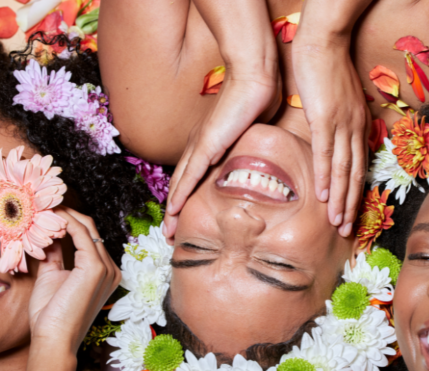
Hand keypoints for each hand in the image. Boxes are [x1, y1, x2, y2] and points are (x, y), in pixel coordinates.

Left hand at [27, 207, 121, 352]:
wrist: (54, 340)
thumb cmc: (51, 316)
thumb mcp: (52, 277)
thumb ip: (54, 255)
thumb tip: (48, 234)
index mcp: (104, 273)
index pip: (89, 237)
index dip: (68, 221)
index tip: (45, 211)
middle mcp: (111, 269)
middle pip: (90, 229)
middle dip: (66, 213)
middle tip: (43, 202)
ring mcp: (106, 268)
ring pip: (86, 227)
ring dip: (62, 214)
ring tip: (41, 205)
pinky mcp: (95, 267)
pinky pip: (80, 234)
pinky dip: (63, 222)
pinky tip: (47, 216)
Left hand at [163, 64, 281, 238]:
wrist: (255, 78)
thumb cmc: (258, 99)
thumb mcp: (253, 132)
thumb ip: (249, 147)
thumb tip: (260, 160)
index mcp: (209, 141)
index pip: (193, 175)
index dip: (187, 197)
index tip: (184, 217)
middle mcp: (199, 144)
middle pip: (181, 183)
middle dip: (174, 210)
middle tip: (170, 233)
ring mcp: (200, 145)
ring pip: (180, 184)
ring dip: (173, 210)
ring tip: (168, 231)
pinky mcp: (207, 145)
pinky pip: (189, 176)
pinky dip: (179, 194)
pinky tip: (172, 210)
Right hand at [291, 35, 370, 236]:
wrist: (324, 43)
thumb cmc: (327, 69)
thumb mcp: (338, 101)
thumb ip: (338, 122)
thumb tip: (333, 139)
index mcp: (360, 125)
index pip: (359, 166)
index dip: (356, 193)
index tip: (352, 214)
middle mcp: (355, 129)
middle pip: (355, 175)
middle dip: (351, 206)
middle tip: (347, 231)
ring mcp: (342, 125)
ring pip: (342, 171)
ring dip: (340, 200)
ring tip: (336, 224)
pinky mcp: (325, 119)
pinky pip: (325, 154)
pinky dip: (324, 177)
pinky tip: (322, 196)